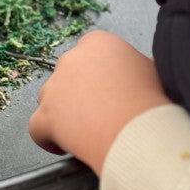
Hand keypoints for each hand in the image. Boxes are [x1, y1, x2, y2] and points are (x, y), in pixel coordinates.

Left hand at [28, 29, 171, 174]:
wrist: (138, 131)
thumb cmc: (151, 104)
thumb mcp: (152, 73)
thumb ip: (132, 68)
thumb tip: (132, 77)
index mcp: (99, 44)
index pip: (90, 52)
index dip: (98, 74)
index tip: (108, 88)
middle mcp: (72, 59)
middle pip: (69, 74)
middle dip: (80, 92)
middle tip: (100, 111)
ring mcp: (54, 87)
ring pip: (49, 97)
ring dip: (62, 112)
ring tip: (84, 129)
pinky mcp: (45, 115)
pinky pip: (37, 127)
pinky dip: (47, 137)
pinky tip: (62, 146)